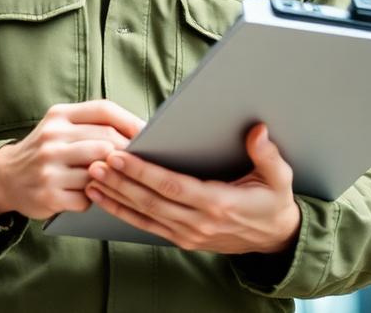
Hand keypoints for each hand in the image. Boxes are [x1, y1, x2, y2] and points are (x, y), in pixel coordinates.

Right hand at [0, 100, 145, 222]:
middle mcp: (52, 137)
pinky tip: (92, 196)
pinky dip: (95, 199)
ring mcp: (48, 166)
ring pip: (100, 170)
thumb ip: (92, 126)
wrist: (5, 177)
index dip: (131, 122)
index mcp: (59, 115)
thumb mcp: (60, 128)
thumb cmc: (46, 151)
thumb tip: (142, 132)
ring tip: (117, 180)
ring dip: (112, 178)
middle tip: (143, 163)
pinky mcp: (49, 194)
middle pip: (106, 141)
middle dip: (128, 154)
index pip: (103, 110)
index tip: (150, 134)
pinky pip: (88, 198)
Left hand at [83, 122, 301, 253]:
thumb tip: (257, 131)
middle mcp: (199, 221)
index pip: (172, 186)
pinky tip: (104, 199)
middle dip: (119, 182)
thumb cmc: (274, 201)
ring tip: (90, 179)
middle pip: (151, 200)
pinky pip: (147, 226)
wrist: (277, 239)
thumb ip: (267, 154)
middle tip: (94, 162)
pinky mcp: (183, 239)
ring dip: (115, 197)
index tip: (119, 156)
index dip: (143, 172)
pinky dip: (123, 213)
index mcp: (219, 203)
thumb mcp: (279, 176)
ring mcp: (189, 234)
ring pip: (144, 215)